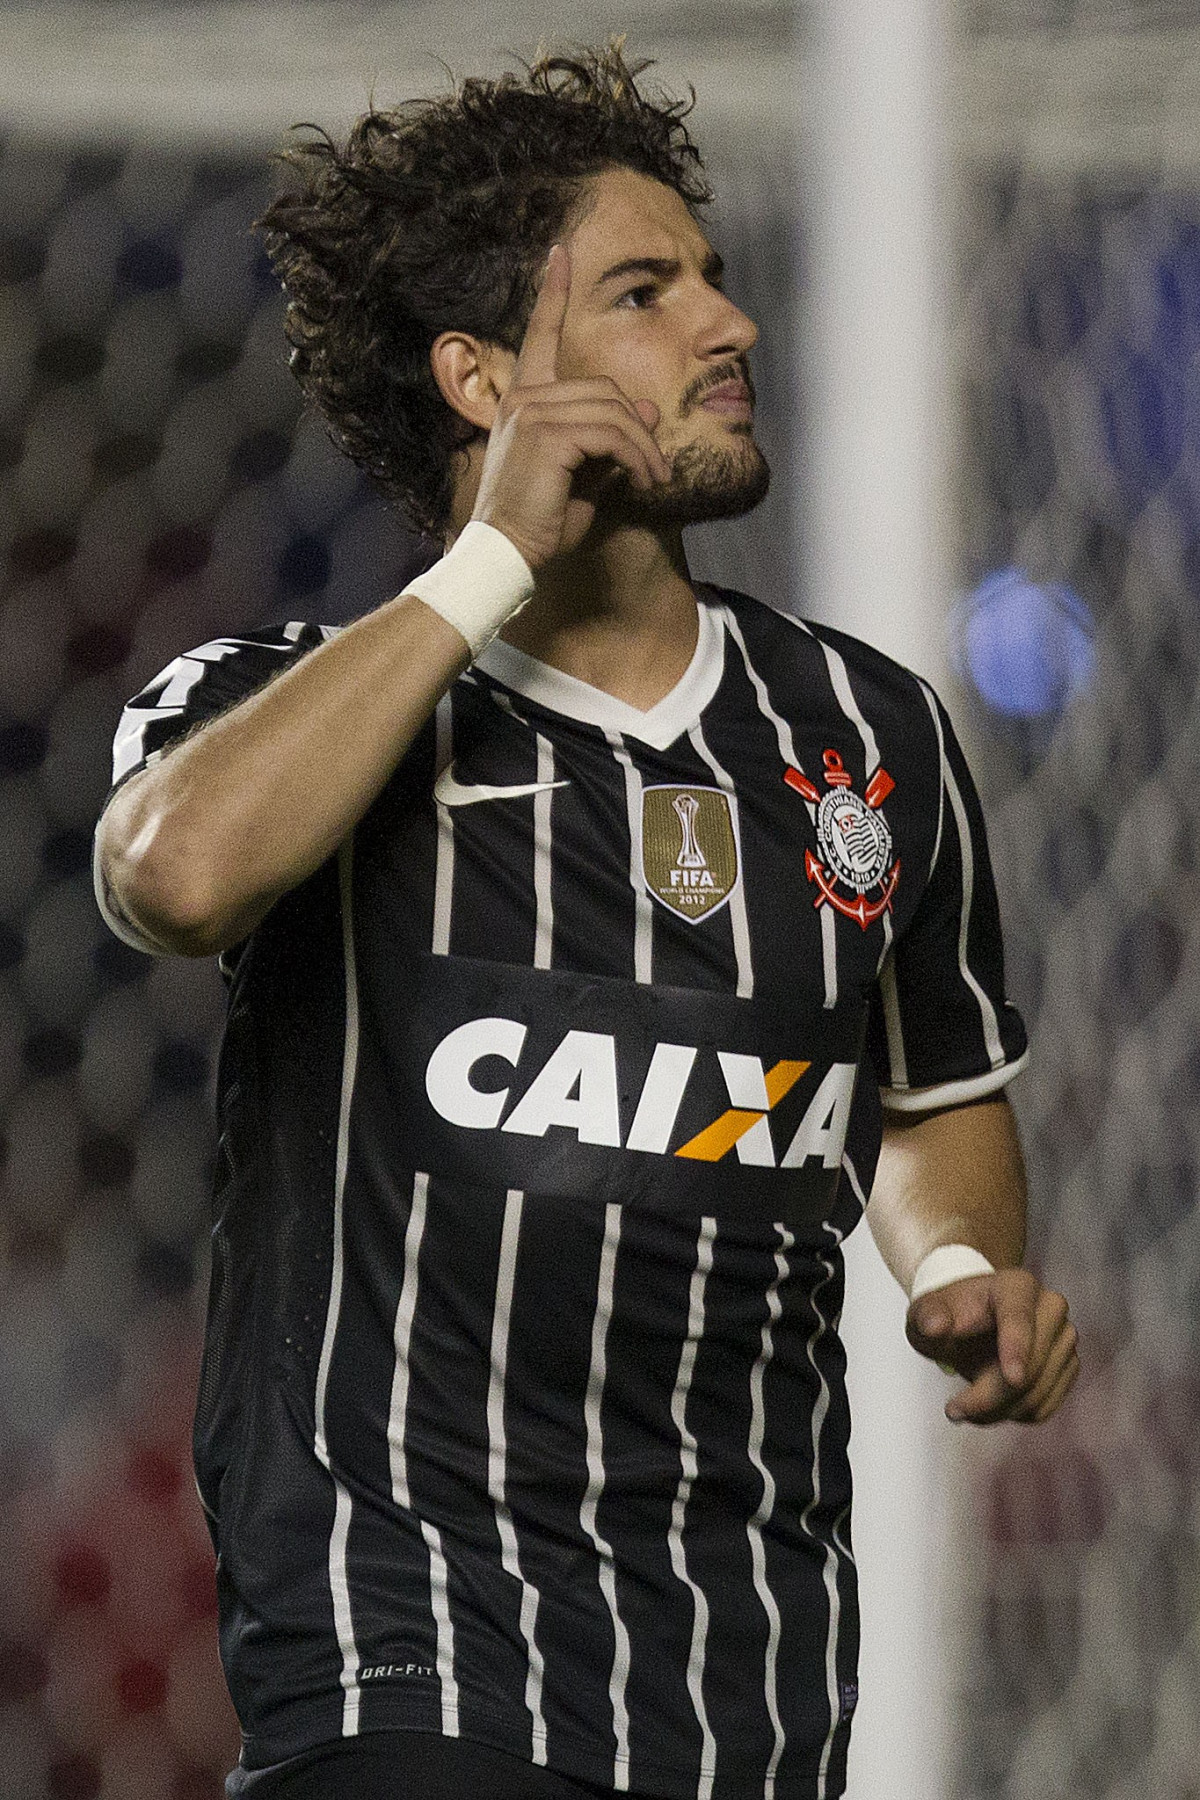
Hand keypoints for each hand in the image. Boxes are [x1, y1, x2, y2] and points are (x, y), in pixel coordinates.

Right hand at [471, 244, 670, 568]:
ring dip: (644, 448)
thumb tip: (646, 405)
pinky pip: (612, 432)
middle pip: (606, 388)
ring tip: (653, 479)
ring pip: (615, 410)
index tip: (559, 253)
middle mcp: (524, 398)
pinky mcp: (547, 433)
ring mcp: (532, 412)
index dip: (552, 293)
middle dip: (639, 428)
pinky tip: (642, 480)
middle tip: (656, 470)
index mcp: (524, 401)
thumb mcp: (584, 475)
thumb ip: (609, 437)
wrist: (508, 555)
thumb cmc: (541, 523)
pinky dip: (637, 456)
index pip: (539, 336)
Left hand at [906, 1269, 1078, 1424]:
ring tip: (963, 1408)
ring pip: (1037, 1393)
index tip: (1013, 1378)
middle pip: (1031, 1366)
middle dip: (990, 1396)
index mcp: (1017, 1285)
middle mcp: (1051, 1307)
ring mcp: (1065, 1338)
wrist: (970, 1322)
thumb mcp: (927, 1312)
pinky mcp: (1068, 1367)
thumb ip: (928, 1316)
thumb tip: (934, 1326)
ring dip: (997, 1411)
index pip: (1019, 1318)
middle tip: (953, 1410)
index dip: (1017, 1348)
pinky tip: (988, 1406)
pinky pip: (1043, 1406)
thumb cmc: (949, 1314)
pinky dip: (1012, 1415)